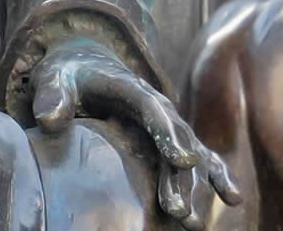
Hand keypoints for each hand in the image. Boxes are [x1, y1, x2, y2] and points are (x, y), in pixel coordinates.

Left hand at [31, 39, 241, 229]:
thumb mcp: (53, 78)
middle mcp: (157, 106)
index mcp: (130, 88)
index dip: (169, 134)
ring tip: (192, 224)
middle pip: (177, 140)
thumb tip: (49, 120)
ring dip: (196, 188)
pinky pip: (199, 158)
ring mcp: (167, 124)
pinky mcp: (169, 139)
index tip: (182, 161)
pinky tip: (233, 199)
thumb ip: (51, 97)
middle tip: (179, 212)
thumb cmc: (67, 76)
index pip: (153, 109)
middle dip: (181, 177)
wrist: (85, 67)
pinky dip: (216, 176)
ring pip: (191, 156)